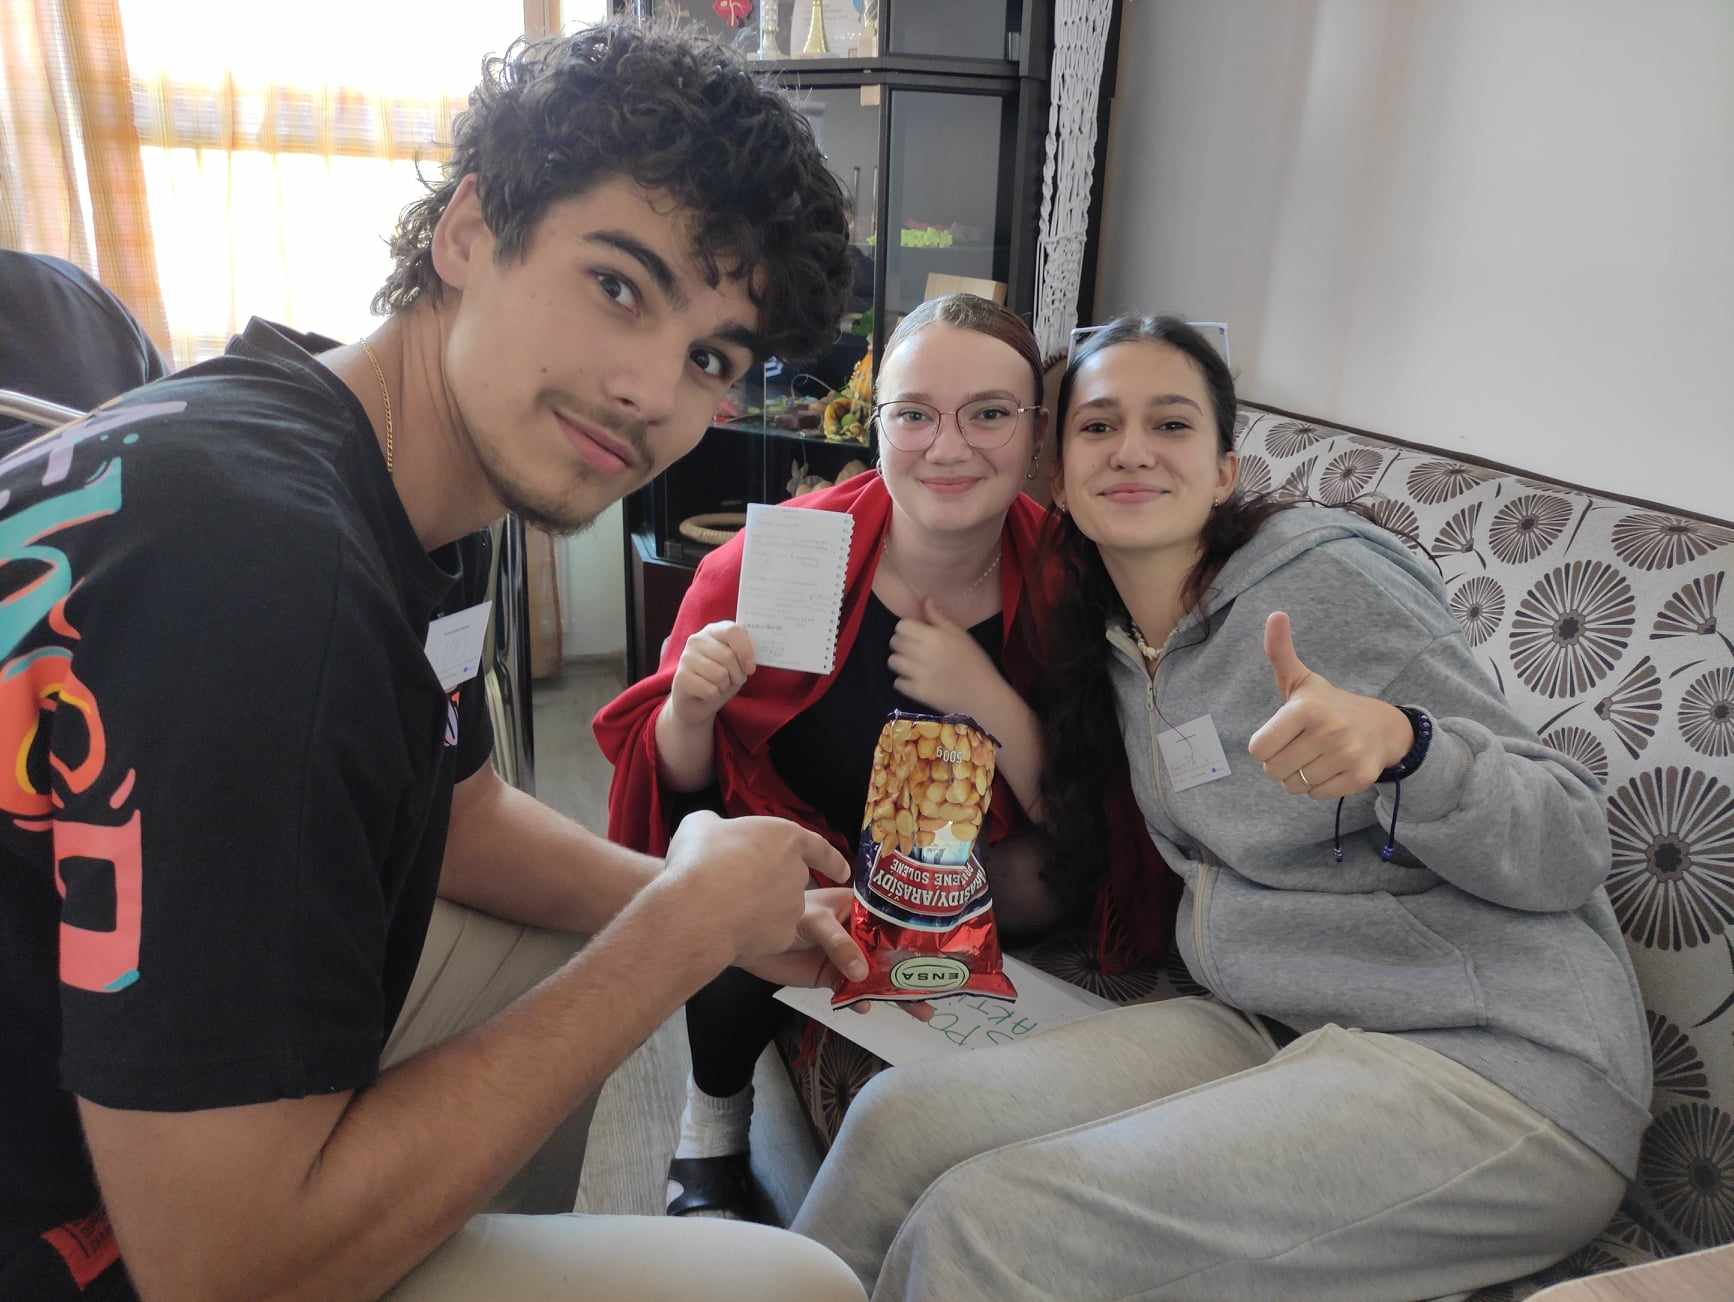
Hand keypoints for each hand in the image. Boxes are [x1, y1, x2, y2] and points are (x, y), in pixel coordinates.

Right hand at [661, 811, 850, 964]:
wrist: (699, 908)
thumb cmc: (701, 858)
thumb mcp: (701, 826)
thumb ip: (716, 828)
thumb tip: (713, 831)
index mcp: (786, 838)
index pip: (819, 848)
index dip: (831, 860)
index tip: (843, 871)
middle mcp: (797, 873)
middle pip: (793, 879)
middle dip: (773, 883)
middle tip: (739, 883)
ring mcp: (793, 907)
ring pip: (781, 909)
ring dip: (761, 909)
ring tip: (726, 909)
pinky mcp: (782, 937)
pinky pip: (769, 935)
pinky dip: (754, 934)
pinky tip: (729, 929)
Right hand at [667, 621, 755, 726]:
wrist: (696, 700)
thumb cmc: (720, 677)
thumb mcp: (736, 663)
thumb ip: (743, 655)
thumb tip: (750, 663)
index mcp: (714, 631)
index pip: (733, 631)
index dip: (746, 651)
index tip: (750, 668)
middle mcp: (697, 640)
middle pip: (728, 656)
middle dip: (737, 674)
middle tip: (733, 680)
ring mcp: (686, 657)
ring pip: (720, 674)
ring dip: (725, 686)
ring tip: (719, 685)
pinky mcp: (680, 676)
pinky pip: (710, 690)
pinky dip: (714, 695)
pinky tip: (707, 692)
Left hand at [741, 891, 932, 1021]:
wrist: (746, 936)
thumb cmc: (782, 914)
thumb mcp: (815, 921)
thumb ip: (839, 944)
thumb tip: (862, 973)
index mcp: (858, 909)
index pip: (892, 922)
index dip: (915, 937)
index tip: (941, 954)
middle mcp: (857, 933)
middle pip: (890, 953)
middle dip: (912, 972)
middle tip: (937, 991)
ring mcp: (845, 956)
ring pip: (875, 975)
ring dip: (895, 992)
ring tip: (920, 1011)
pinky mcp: (831, 977)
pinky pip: (853, 991)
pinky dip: (863, 1000)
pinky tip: (867, 1007)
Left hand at [888, 598, 1002, 716]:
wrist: (983, 695)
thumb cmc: (975, 661)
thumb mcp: (961, 634)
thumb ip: (939, 617)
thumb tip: (925, 599)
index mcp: (934, 636)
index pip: (901, 626)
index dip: (906, 628)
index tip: (915, 634)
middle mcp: (923, 653)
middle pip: (895, 642)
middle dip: (901, 644)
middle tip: (914, 650)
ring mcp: (919, 674)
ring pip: (892, 662)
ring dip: (900, 662)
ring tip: (913, 665)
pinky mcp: (918, 693)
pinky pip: (897, 683)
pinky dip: (904, 682)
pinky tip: (916, 680)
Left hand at [1247, 612, 1413, 799]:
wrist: (1381, 726)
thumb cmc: (1328, 705)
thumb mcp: (1301, 679)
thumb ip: (1280, 652)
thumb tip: (1275, 614)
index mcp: (1306, 709)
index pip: (1258, 749)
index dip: (1265, 745)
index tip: (1281, 733)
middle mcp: (1328, 731)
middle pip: (1274, 770)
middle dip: (1280, 763)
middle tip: (1299, 746)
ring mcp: (1346, 755)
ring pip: (1294, 786)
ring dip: (1298, 776)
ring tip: (1315, 756)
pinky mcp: (1360, 777)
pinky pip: (1316, 795)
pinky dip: (1318, 787)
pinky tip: (1330, 767)